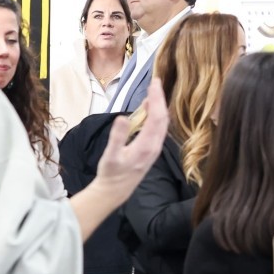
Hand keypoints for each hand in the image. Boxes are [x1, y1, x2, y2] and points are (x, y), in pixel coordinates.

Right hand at [95, 77, 169, 199]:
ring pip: (162, 123)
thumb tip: (123, 117)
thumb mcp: (110, 155)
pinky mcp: (151, 150)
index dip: (157, 98)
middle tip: (155, 82)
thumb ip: (117, 136)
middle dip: (160, 99)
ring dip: (159, 106)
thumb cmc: (111, 173)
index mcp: (147, 146)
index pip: (157, 117)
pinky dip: (155, 115)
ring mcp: (155, 148)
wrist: (115, 191)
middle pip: (163, 118)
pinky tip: (149, 109)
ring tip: (153, 91)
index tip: (154, 83)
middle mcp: (155, 146)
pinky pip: (158, 128)